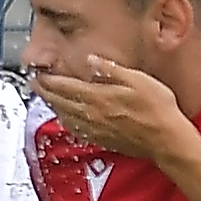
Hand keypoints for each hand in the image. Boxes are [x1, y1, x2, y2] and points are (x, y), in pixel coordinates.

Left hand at [30, 58, 196, 160]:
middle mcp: (92, 115)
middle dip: (44, 92)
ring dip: (53, 106)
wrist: (166, 139)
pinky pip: (76, 130)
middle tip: (34, 84)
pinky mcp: (102, 140)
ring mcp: (96, 129)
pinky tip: (66, 119)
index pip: (64, 87)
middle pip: (60, 103)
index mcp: (98, 97)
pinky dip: (66, 121)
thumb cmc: (157, 108)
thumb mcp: (137, 79)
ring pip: (65, 117)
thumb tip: (90, 60)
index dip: (48, 80)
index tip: (37, 74)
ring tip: (46, 98)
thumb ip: (110, 70)